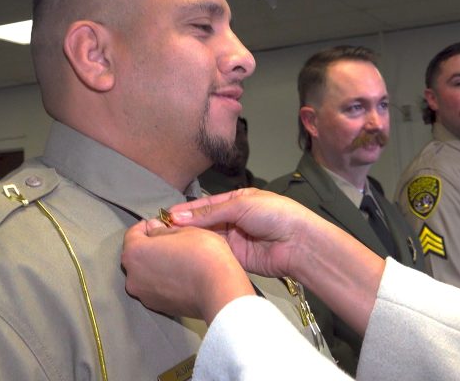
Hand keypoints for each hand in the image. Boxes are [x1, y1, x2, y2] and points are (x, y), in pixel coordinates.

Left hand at [122, 219, 254, 323]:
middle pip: (136, 256)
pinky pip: (156, 289)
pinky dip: (164, 281)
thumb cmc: (203, 255)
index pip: (132, 234)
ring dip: (156, 265)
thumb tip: (154, 228)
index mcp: (135, 253)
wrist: (219, 290)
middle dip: (150, 246)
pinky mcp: (158, 307)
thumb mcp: (185, 231)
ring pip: (145, 274)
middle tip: (171, 241)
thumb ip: (162, 230)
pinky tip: (181, 275)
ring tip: (178, 260)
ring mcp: (145, 295)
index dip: (146, 225)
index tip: (158, 223)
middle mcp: (133, 276)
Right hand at [164, 188, 322, 278]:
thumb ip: (210, 212)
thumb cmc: (276, 215)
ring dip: (190, 239)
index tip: (166, 215)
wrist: (298, 243)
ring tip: (168, 241)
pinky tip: (185, 251)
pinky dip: (201, 252)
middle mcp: (234, 219)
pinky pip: (214, 253)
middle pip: (204, 222)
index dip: (187, 210)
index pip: (206, 204)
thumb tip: (180, 217)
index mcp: (237, 201)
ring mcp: (234, 239)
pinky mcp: (235, 258)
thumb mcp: (241, 205)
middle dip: (185, 225)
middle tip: (162, 229)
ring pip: (207, 238)